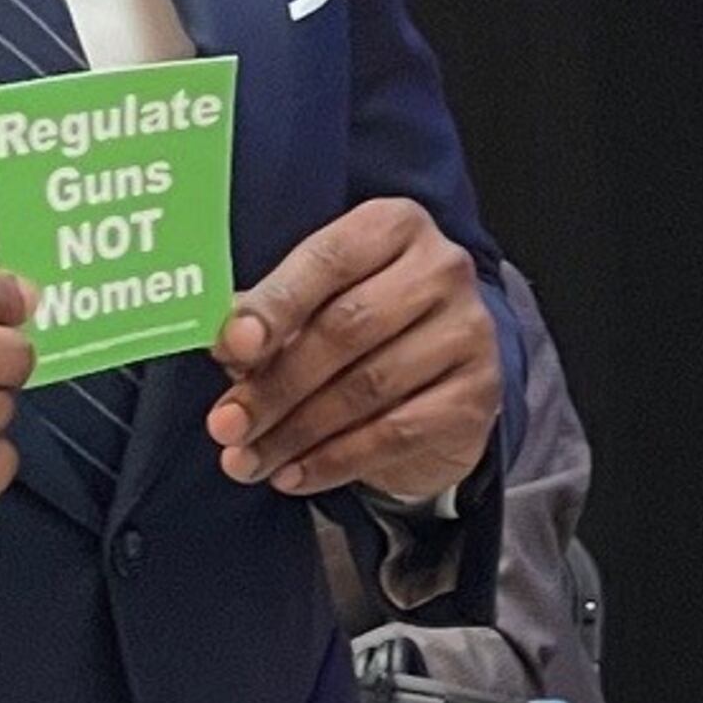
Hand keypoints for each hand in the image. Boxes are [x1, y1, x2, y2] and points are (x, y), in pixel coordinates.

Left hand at [207, 200, 500, 504]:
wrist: (439, 382)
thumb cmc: (364, 330)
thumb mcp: (315, 306)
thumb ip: (272, 319)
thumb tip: (226, 346)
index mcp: (393, 226)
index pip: (329, 259)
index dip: (275, 305)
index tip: (230, 348)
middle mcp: (442, 268)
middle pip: (347, 327)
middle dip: (276, 383)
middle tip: (225, 424)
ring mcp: (468, 331)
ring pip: (368, 387)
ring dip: (296, 431)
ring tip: (247, 459)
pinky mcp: (477, 394)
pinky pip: (396, 433)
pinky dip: (335, 460)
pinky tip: (293, 475)